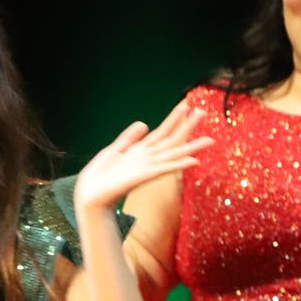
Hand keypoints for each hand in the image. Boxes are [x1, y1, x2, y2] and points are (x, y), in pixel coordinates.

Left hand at [74, 98, 211, 212]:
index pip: (162, 132)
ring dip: (191, 147)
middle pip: (172, 140)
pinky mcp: (143, 177)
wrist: (91, 194)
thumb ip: (130, 137)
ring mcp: (147, 167)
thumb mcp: (115, 149)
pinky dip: (179, 164)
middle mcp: (147, 158)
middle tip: (203, 112)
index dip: (174, 118)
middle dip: (187, 127)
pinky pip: (165, 169)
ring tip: (209, 140)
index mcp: (140, 151)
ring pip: (173, 154)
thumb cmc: (100, 175)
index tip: (186, 105)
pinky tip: (193, 161)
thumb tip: (144, 123)